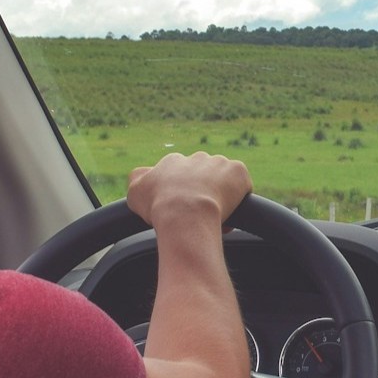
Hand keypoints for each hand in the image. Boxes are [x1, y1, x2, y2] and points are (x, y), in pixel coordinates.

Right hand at [125, 151, 251, 227]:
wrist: (185, 213)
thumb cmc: (159, 206)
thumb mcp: (135, 193)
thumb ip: (137, 180)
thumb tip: (142, 175)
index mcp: (173, 162)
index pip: (179, 176)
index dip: (182, 196)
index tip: (183, 212)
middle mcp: (196, 158)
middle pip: (202, 176)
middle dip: (202, 194)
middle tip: (200, 216)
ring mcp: (219, 163)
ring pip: (223, 181)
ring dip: (221, 197)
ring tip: (215, 219)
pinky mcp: (238, 171)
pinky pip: (242, 186)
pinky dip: (239, 200)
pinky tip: (230, 215)